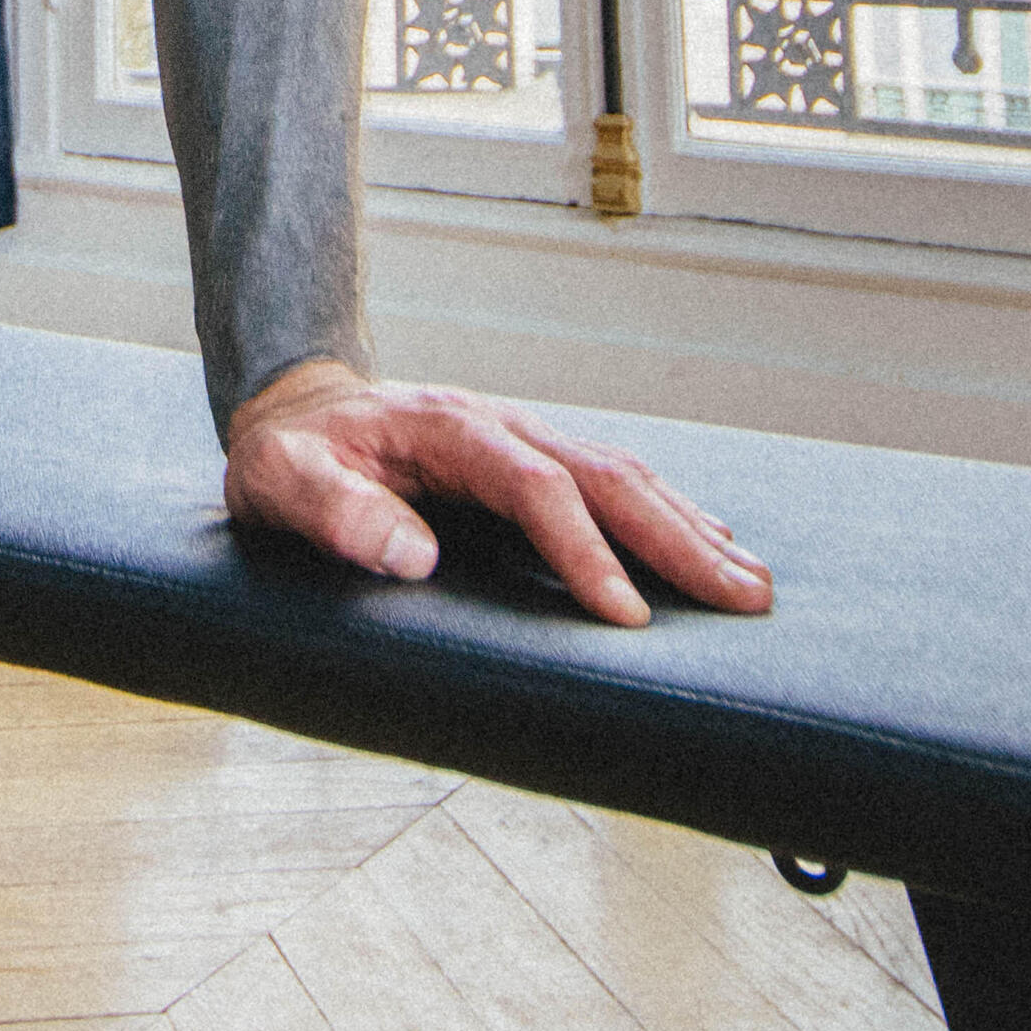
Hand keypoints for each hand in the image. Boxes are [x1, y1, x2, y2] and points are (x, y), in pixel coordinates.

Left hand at [223, 361, 773, 624]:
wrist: (296, 411)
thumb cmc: (288, 459)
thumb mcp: (280, 482)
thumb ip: (334, 513)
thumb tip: (409, 554)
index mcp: (447, 431)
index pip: (534, 488)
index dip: (583, 551)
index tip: (626, 618)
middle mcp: (499, 425)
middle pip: (603, 474)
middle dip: (676, 538)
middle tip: (742, 598)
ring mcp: (521, 436)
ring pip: (621, 473)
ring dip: (687, 526)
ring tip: (750, 581)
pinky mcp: (529, 457)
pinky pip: (609, 479)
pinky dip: (667, 511)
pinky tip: (707, 542)